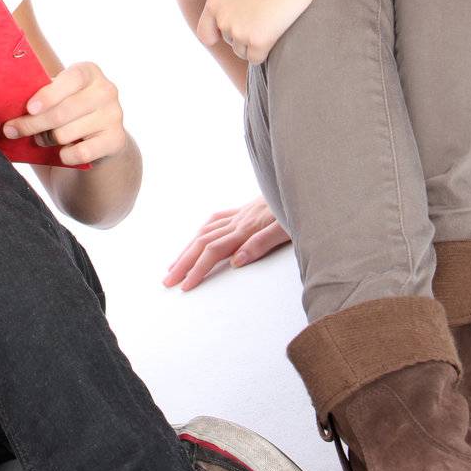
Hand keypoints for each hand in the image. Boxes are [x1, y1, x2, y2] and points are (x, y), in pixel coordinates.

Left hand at [2, 62, 126, 166]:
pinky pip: (82, 153)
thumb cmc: (67, 110)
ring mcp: (114, 115)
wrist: (99, 137)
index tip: (29, 108)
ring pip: (67, 133)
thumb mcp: (57, 96)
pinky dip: (66, 156)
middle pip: (63, 112)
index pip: (71, 79)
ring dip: (47, 139)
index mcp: (89, 72)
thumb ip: (40, 96)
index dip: (49, 95)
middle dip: (33, 124)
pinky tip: (63, 153)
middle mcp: (106, 90)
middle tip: (12, 130)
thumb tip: (7, 105)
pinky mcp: (117, 140)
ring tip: (42, 138)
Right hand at [164, 198, 290, 289]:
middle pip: (203, 242)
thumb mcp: (287, 229)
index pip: (214, 251)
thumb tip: (234, 262)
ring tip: (174, 264)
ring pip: (206, 231)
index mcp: (247, 228)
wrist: (303, 184)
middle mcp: (239, 221)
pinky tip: (197, 237)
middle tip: (167, 281)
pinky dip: (202, 230)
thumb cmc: (298, 209)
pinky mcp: (245, 211)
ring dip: (188, 248)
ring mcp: (240, 215)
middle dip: (184, 262)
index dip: (198, 269)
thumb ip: (261, 244)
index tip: (185, 286)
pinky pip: (217, 220)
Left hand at [196, 0, 324, 62]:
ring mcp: (239, 31)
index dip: (219, 34)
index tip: (235, 29)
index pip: (205, 32)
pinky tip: (277, 37)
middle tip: (265, 19)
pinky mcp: (258, 40)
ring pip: (243, 52)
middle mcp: (222, 18)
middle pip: (230, 40)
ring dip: (255, 44)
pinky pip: (257, 58)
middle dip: (244, 34)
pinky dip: (266, 52)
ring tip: (273, 26)